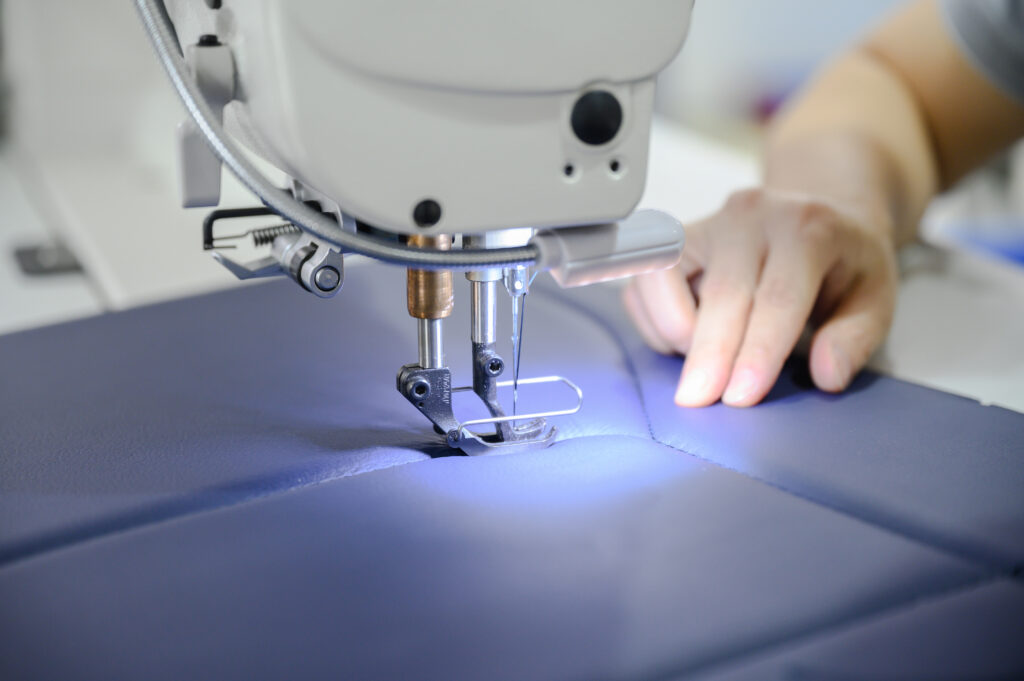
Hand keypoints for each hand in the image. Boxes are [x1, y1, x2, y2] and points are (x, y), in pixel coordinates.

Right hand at [624, 187, 897, 406]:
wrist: (820, 213)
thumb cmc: (844, 263)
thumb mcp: (875, 298)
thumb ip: (854, 338)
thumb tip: (826, 375)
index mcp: (809, 228)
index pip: (777, 297)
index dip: (757, 350)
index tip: (741, 396)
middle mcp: (752, 217)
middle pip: (722, 292)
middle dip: (709, 353)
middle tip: (698, 400)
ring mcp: (708, 223)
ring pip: (667, 277)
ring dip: (674, 331)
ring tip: (702, 365)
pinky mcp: (676, 238)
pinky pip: (645, 283)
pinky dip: (656, 320)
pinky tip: (688, 338)